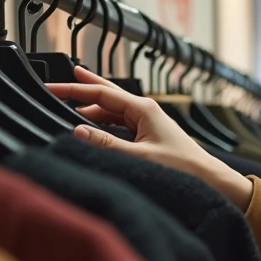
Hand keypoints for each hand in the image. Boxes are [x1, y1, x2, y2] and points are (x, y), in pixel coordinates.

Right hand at [47, 66, 252, 210]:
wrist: (209, 179)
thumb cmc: (183, 167)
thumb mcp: (139, 156)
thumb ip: (106, 144)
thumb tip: (77, 131)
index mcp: (143, 108)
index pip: (100, 92)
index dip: (73, 89)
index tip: (51, 88)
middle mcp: (145, 110)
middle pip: (106, 95)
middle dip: (82, 88)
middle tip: (58, 81)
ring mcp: (147, 122)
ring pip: (111, 111)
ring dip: (91, 110)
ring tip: (68, 107)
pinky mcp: (148, 134)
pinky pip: (119, 124)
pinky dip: (102, 124)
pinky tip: (91, 127)